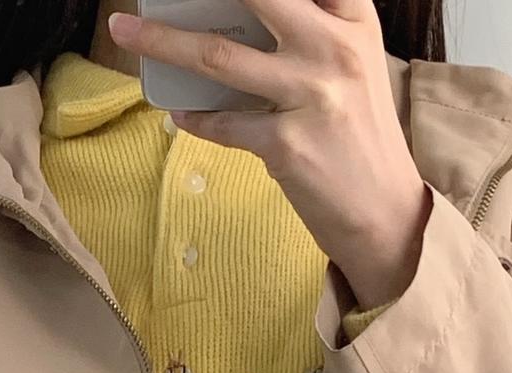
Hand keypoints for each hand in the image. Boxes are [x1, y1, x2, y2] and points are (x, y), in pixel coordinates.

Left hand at [106, 0, 429, 308]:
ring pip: (218, 57)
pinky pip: (223, 124)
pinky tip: (181, 114)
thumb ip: (312, 30)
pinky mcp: (285, 145)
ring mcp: (309, 97)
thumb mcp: (353, 66)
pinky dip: (196, 118)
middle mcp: (334, 50)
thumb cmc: (361, 137)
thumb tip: (240, 13)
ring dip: (162, 43)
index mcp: (353, 23)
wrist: (385, 214)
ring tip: (126, 33)